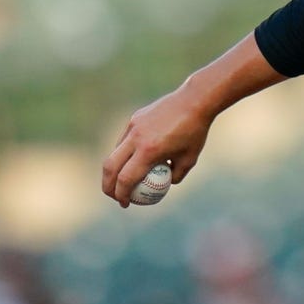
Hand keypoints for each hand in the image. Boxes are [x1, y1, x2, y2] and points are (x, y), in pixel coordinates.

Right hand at [101, 85, 212, 207]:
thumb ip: (175, 175)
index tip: (125, 203)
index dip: (121, 195)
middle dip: (107, 185)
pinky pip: (124, 140)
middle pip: (110, 167)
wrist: (195, 100)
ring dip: (114, 169)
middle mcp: (136, 138)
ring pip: (114, 152)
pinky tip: (134, 158)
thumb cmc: (195, 132)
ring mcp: (133, 126)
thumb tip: (163, 185)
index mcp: (149, 151)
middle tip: (114, 195)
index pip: (125, 179)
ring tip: (122, 179)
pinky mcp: (134, 118)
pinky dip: (124, 153)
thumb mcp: (190, 159)